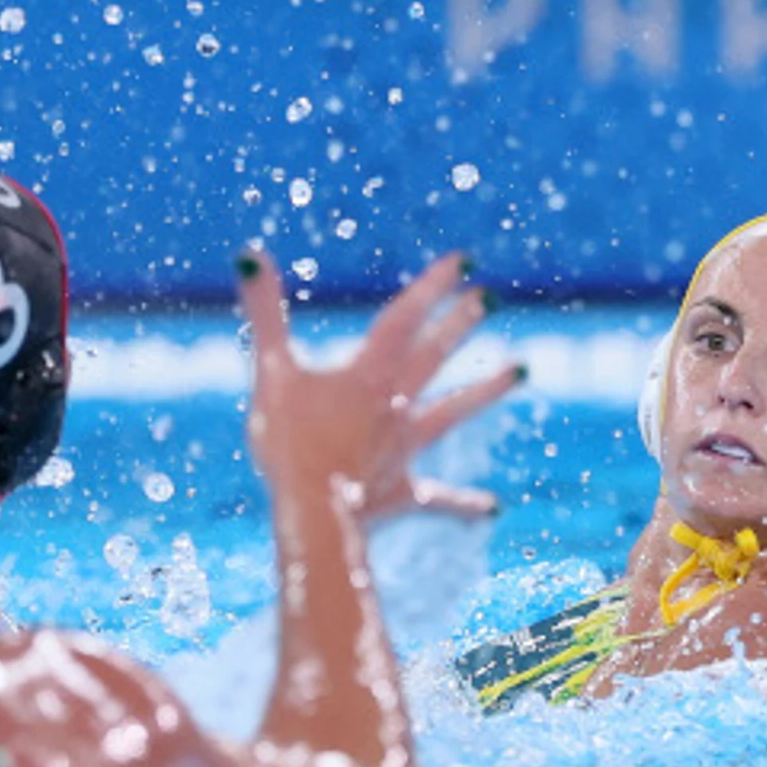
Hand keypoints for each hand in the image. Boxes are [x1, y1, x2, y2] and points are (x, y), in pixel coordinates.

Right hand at [237, 249, 516, 522]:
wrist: (314, 509)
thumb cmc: (290, 441)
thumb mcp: (270, 371)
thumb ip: (264, 314)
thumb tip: (246, 256)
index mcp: (367, 373)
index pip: (404, 318)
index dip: (432, 287)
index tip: (463, 262)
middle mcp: (396, 404)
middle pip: (434, 356)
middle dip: (459, 323)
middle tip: (487, 297)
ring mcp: (405, 448)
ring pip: (453, 412)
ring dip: (486, 390)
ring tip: (520, 371)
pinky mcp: (403, 492)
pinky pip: (439, 498)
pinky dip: (465, 504)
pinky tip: (491, 508)